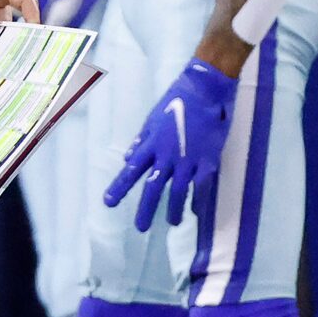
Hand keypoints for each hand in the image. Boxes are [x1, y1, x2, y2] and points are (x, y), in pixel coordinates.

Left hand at [105, 58, 235, 231]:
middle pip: (154, 187)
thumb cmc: (178, 100)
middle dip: (146, 209)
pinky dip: (199, 199)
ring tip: (173, 223)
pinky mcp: (209, 159)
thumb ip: (142, 140)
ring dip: (175, 209)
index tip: (108, 203)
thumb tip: (129, 157)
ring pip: (179, 191)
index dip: (120, 188)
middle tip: (141, 228)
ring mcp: (189, 159)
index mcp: (151, 144)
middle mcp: (167, 155)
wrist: (207, 89)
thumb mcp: (153, 118)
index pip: (131, 171)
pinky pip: (203, 185)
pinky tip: (197, 211)